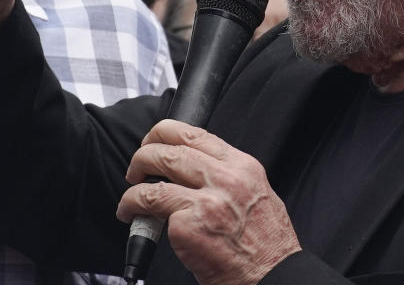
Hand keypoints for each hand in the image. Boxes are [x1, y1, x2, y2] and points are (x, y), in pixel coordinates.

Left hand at [118, 120, 300, 284]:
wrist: (272, 277)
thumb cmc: (266, 245)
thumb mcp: (257, 194)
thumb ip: (228, 176)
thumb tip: (194, 167)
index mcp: (242, 167)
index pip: (195, 134)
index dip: (165, 132)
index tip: (153, 141)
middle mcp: (225, 179)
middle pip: (171, 149)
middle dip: (145, 153)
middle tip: (137, 167)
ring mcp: (206, 201)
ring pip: (156, 173)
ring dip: (134, 180)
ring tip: (130, 194)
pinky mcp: (188, 225)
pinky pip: (149, 206)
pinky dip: (132, 208)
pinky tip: (132, 216)